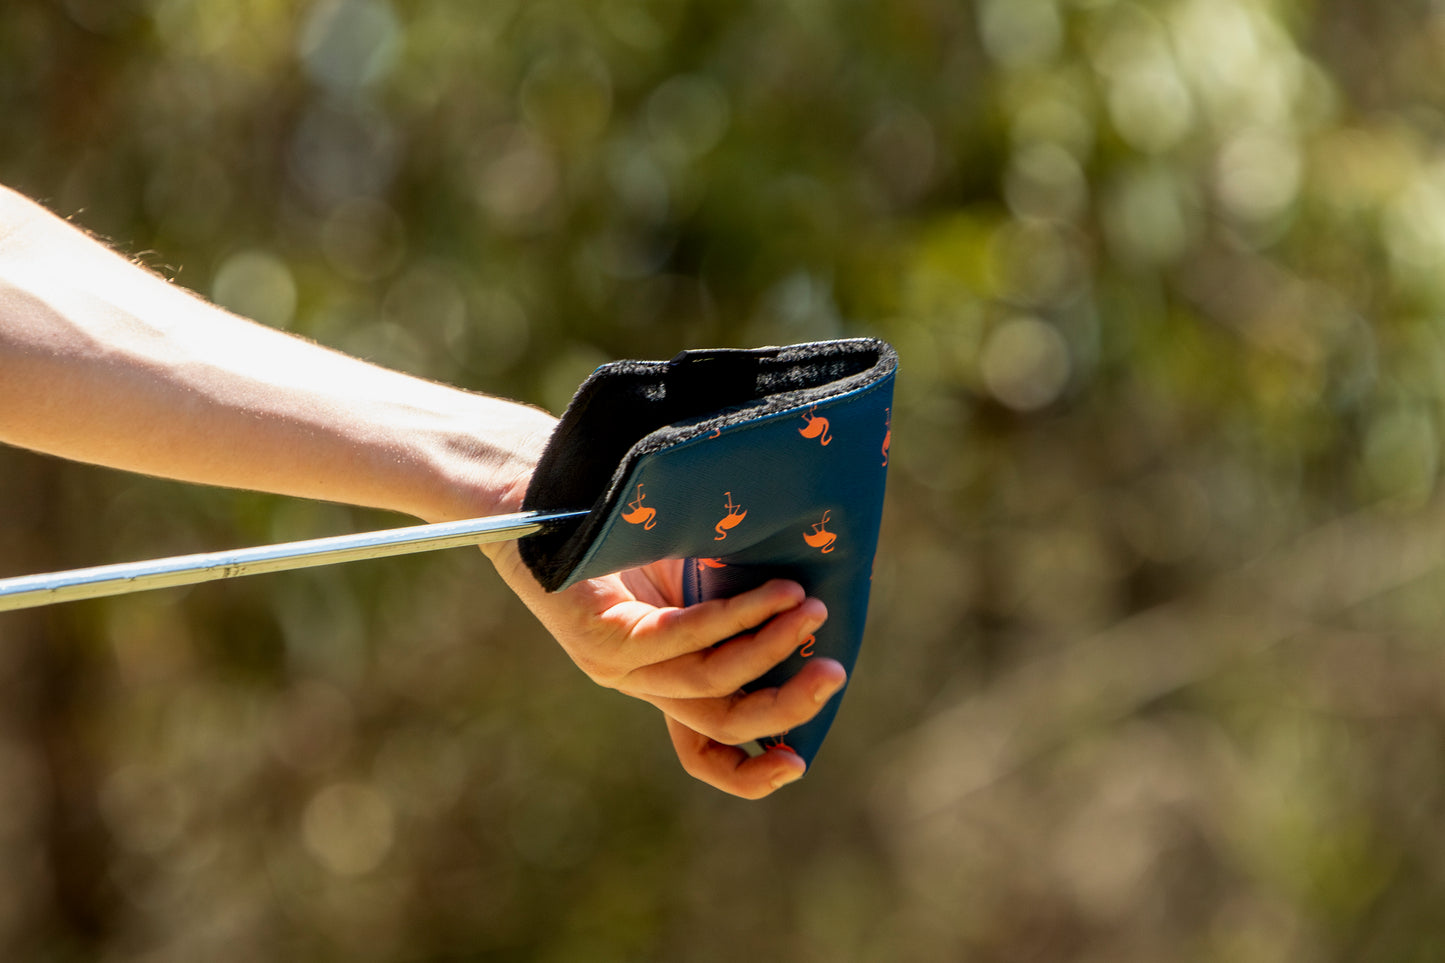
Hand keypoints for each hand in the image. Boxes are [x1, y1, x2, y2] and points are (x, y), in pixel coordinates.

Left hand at [486, 543, 845, 797]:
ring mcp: (616, 664)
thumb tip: (819, 604)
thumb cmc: (623, 522)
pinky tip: (775, 595)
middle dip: (786, 708)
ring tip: (812, 609)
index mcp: (660, 677)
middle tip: (834, 673)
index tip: (798, 762)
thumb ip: (737, 601)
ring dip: (771, 647)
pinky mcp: (601, 636)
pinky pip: (682, 638)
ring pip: (709, 681)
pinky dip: (735, 618)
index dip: (749, 771)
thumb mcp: (695, 572)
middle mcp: (639, 682)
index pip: (702, 750)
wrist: (540, 490)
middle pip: (721, 723)